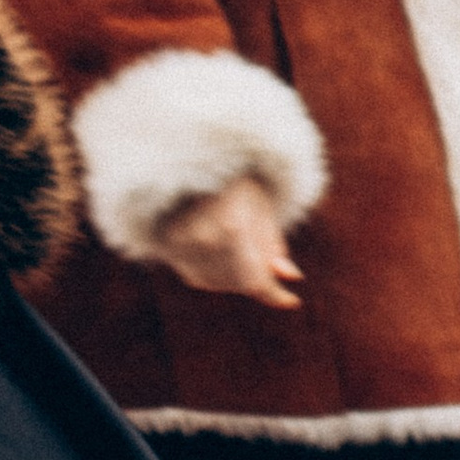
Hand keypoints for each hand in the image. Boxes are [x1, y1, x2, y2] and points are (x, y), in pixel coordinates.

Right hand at [153, 171, 302, 307]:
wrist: (182, 159)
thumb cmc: (228, 179)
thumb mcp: (260, 202)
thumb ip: (273, 242)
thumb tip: (292, 277)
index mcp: (231, 226)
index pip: (255, 280)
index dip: (276, 295)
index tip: (293, 300)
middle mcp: (202, 240)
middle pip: (237, 283)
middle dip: (258, 280)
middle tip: (269, 266)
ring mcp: (180, 245)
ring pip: (216, 283)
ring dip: (236, 278)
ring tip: (244, 254)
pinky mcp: (166, 247)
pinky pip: (196, 275)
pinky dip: (214, 273)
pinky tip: (221, 253)